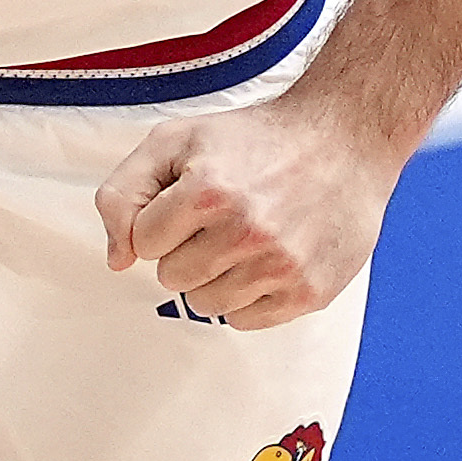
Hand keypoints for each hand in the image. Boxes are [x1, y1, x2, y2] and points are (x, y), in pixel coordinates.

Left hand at [95, 90, 400, 328]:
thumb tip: (118, 260)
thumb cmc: (253, 140)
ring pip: (206, 304)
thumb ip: (124, 192)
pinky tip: (266, 259)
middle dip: (185, 249)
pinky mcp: (309, 292)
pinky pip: (246, 321)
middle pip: (172, 277)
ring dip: (214, 276)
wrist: (344, 140)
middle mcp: (247, 231)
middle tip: (221, 218)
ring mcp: (282, 266)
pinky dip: (247, 296)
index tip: (190, 200)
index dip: (161, 220)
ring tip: (244, 237)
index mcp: (209, 191)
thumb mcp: (175, 140)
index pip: (144, 241)